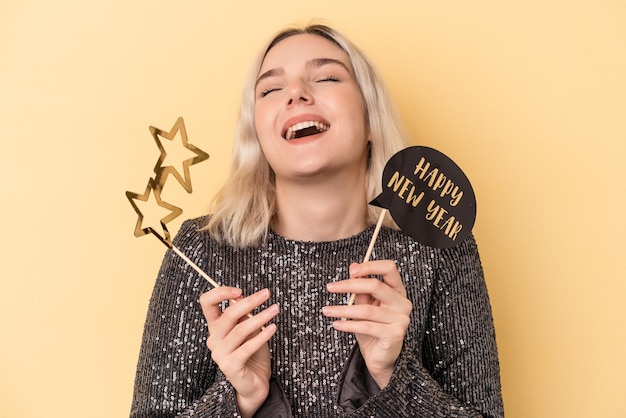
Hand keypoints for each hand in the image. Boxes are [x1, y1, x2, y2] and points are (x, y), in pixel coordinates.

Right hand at [199, 287, 278, 417]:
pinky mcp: (230, 366)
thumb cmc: (252, 352)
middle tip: (267, 293)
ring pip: (240, 330)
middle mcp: (214, 339)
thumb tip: (240, 295)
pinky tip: (273, 328)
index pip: (207, 303)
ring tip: (275, 309)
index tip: (239, 290)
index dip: (220, 292)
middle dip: (249, 301)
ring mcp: (220, 354)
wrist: (254, 383)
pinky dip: (262, 336)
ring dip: (260, 317)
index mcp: (215, 327)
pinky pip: (247, 347)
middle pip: (228, 315)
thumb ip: (243, 314)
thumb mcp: (248, 328)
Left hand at [323, 261, 411, 387]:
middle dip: (350, 285)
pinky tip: (337, 324)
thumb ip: (361, 289)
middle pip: (376, 285)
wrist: (380, 358)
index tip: (351, 270)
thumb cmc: (372, 329)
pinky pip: (367, 326)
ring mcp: (401, 319)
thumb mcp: (364, 306)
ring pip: (367, 309)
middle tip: (330, 287)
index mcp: (397, 291)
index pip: (389, 269)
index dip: (370, 266)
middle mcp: (403, 303)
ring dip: (343, 309)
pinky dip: (348, 325)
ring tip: (327, 310)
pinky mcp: (395, 334)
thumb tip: (353, 266)